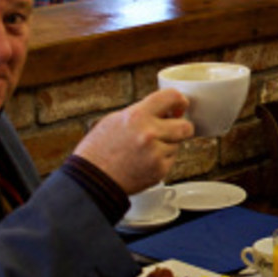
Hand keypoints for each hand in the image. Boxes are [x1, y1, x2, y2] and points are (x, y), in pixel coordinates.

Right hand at [74, 89, 193, 194]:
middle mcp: (149, 133)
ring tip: (145, 150)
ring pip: (177, 144)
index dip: (179, 100)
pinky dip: (162, 159)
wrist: (92, 179)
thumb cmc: (98, 149)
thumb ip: (141, 113)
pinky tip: (144, 161)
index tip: (180, 105)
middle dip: (181, 127)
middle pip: (185, 126)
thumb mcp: (115, 120)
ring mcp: (156, 154)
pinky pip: (171, 159)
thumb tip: (164, 110)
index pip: (172, 97)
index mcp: (138, 116)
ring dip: (168, 145)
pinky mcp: (159, 170)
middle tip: (173, 129)